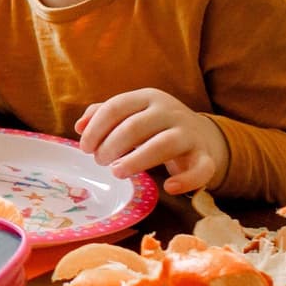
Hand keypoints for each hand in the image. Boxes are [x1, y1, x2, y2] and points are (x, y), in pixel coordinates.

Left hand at [76, 88, 229, 194]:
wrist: (202, 136)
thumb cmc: (155, 127)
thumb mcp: (131, 114)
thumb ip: (103, 115)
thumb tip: (79, 127)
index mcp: (148, 97)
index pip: (116, 107)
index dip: (96, 128)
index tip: (85, 148)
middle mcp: (170, 111)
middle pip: (135, 126)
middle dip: (111, 145)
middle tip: (99, 162)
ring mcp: (189, 133)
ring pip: (164, 145)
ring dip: (137, 160)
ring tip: (117, 173)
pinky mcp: (206, 156)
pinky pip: (201, 169)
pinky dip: (186, 180)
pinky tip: (169, 188)